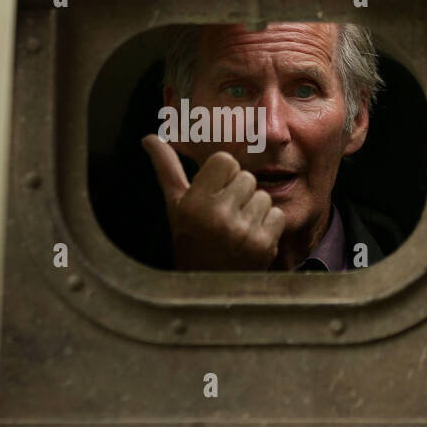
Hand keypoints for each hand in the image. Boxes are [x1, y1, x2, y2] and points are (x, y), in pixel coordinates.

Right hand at [142, 135, 286, 269]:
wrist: (206, 289)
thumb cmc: (190, 240)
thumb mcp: (174, 206)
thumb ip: (167, 168)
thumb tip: (149, 137)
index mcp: (194, 203)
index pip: (225, 160)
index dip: (221, 175)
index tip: (213, 195)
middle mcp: (218, 216)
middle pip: (246, 177)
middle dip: (237, 194)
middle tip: (223, 216)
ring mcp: (243, 231)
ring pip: (263, 195)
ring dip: (253, 210)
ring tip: (236, 228)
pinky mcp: (264, 245)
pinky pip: (277, 214)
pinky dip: (267, 225)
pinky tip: (249, 239)